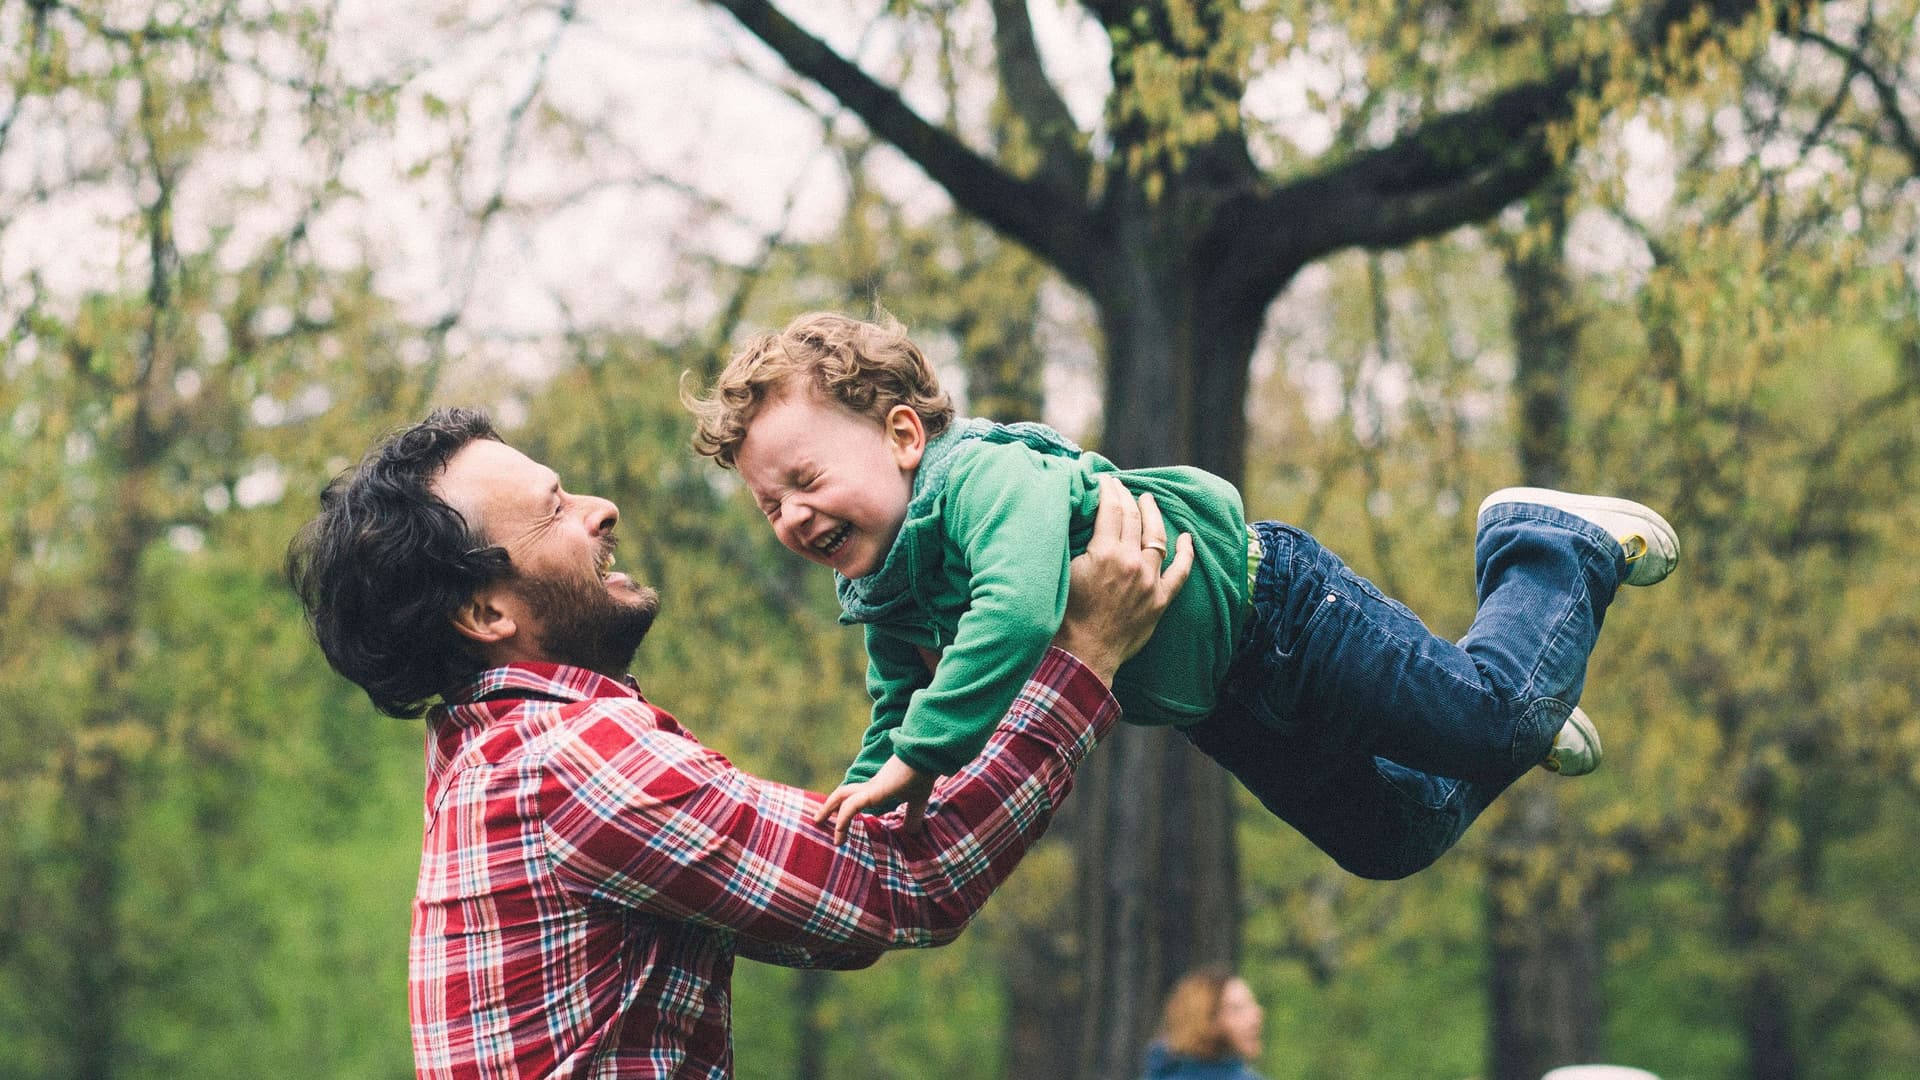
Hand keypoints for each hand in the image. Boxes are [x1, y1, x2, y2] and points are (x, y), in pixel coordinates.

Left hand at [815, 755, 935, 844]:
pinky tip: (839, 832)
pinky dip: (843, 819)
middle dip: (829, 806)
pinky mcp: (873, 791)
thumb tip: (913, 832)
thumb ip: (912, 815)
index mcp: (878, 788)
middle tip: (818, 820)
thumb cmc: (923, 774)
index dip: (845, 807)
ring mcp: (871, 787)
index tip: (838, 823)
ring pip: (841, 796)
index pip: (856, 796)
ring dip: (828, 809)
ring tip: (817, 822)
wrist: (927, 756)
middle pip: (843, 793)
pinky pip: (851, 806)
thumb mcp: (917, 801)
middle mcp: (871, 786)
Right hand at [1051, 475, 1192, 683]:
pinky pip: (1181, 572)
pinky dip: (1187, 553)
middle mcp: (1132, 562)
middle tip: (1121, 487)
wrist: (1082, 654)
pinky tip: (1187, 538)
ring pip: (1158, 537)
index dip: (1109, 490)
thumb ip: (1079, 544)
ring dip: (1154, 515)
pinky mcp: (1160, 601)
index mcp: (1106, 552)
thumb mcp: (1064, 570)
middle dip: (1127, 497)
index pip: (1111, 509)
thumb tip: (1083, 520)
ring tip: (1149, 500)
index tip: (1105, 481)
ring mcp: (1150, 581)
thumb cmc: (1065, 615)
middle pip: (1134, 518)